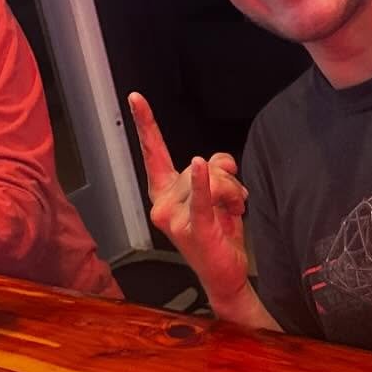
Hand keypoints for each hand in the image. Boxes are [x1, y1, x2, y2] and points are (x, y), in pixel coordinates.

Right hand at [128, 92, 250, 305]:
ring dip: (233, 192)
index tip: (136, 97)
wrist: (224, 274)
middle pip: (202, 164)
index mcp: (163, 193)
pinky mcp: (194, 229)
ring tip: (234, 212)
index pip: (153, 153)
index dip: (145, 124)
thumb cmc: (218, 233)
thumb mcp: (215, 194)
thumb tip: (214, 163)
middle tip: (235, 202)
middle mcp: (162, 204)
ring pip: (212, 179)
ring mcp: (174, 218)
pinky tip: (197, 167)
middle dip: (228, 178)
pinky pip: (201, 199)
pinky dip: (203, 184)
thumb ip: (215, 170)